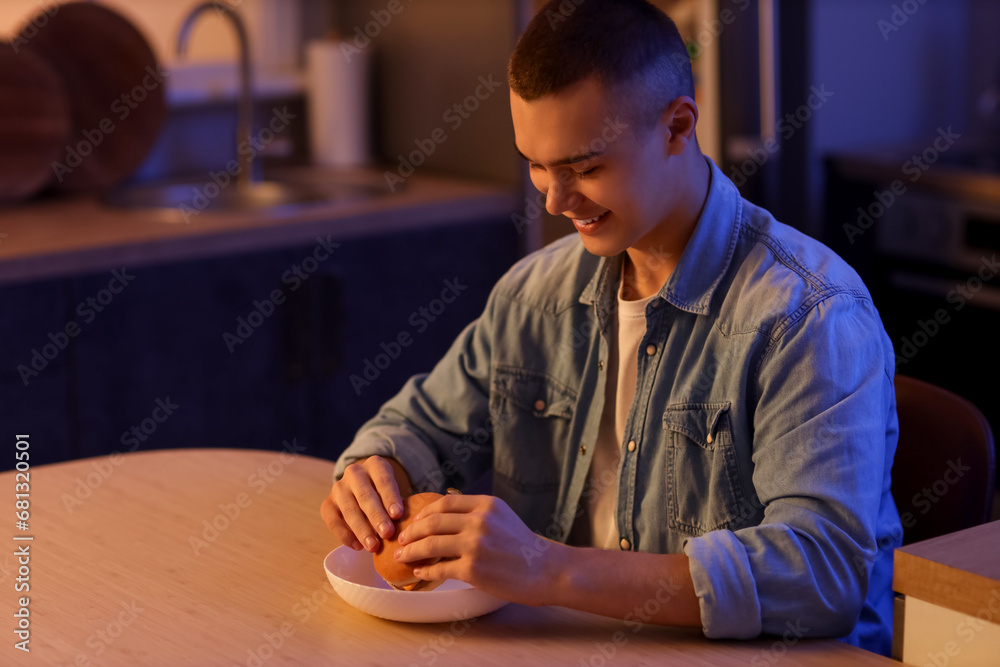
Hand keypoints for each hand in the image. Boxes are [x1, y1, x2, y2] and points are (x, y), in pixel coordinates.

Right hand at [320, 456, 411, 552]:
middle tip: (387, 533)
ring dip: (362, 530)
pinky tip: (357, 546)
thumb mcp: (395, 490)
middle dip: (377, 516)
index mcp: (375, 464)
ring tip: (373, 546)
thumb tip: (407, 527)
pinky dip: (344, 535)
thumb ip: (398, 504)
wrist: (364, 487)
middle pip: (365, 496)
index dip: (390, 498)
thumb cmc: (386, 493)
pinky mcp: (328, 504)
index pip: (383, 480)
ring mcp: (338, 488)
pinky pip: (333, 521)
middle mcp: (354, 473)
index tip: (398, 515)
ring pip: (349, 510)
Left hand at [394, 494, 560, 605]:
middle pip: (432, 522)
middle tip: (401, 540)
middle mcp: (479, 521)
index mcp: (485, 505)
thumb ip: (476, 512)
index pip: (445, 502)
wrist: (544, 570)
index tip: (414, 521)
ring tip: (402, 556)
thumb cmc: (522, 546)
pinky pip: (439, 569)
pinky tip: (419, 573)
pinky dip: (425, 571)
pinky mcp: (472, 569)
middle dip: (411, 532)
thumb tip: (443, 514)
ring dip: (411, 551)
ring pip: (430, 545)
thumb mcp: (501, 516)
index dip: (424, 512)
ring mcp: (475, 545)